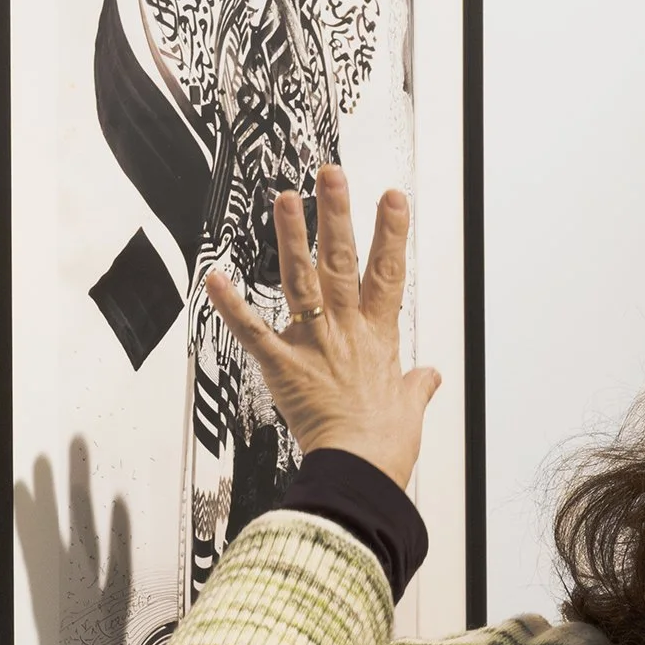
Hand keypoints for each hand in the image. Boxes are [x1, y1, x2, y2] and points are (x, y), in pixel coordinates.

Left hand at [203, 165, 441, 490]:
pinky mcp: (284, 367)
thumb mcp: (410, 408)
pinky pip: (254, 332)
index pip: (389, 272)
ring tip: (284, 197)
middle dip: (337, 214)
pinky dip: (232, 306)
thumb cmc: (386, 443)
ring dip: (292, 237)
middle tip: (331, 174)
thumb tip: (430, 378)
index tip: (392, 196)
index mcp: (379, 336)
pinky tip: (215, 277)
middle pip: (343, 261)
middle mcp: (347, 330)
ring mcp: (315, 344)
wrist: (361, 469)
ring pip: (302, 280)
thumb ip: (417, 386)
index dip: (392, 232)